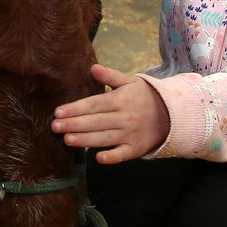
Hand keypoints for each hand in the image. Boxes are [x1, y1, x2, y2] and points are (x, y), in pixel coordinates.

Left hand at [51, 64, 169, 163]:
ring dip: (86, 140)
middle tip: (54, 127)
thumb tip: (92, 67)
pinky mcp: (136, 149)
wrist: (171, 114)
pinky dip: (112, 158)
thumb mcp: (130, 81)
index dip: (75, 108)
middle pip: (96, 122)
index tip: (58, 112)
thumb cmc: (144, 96)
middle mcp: (124, 118)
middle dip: (74, 124)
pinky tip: (98, 159)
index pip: (94, 104)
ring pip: (105, 138)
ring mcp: (130, 134)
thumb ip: (110, 76)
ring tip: (67, 140)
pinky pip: (123, 155)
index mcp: (120, 100)